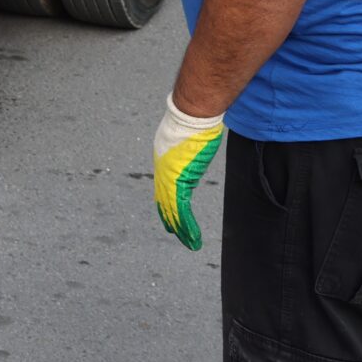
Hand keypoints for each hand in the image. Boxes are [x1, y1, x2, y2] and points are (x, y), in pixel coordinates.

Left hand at [153, 96, 226, 250]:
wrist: (190, 117)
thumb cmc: (193, 120)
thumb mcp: (188, 134)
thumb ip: (190, 145)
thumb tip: (199, 144)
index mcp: (164, 161)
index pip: (162, 189)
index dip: (165, 204)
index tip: (167, 216)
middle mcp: (162, 172)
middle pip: (165, 203)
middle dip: (171, 221)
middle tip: (176, 236)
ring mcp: (168, 179)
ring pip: (173, 212)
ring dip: (182, 230)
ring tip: (190, 245)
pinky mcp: (178, 184)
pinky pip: (181, 212)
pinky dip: (187, 227)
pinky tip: (192, 239)